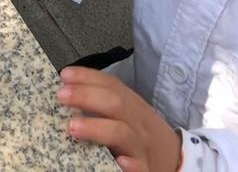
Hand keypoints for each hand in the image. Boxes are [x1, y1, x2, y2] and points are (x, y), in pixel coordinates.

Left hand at [58, 66, 181, 171]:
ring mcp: (141, 146)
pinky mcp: (145, 168)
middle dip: (88, 97)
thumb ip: (104, 103)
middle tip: (62, 96)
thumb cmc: (140, 134)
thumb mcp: (127, 113)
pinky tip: (120, 162)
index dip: (88, 78)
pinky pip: (140, 167)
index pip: (111, 86)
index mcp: (131, 106)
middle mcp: (137, 123)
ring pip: (123, 134)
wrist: (175, 158)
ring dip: (98, 128)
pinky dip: (131, 165)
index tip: (65, 75)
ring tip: (73, 127)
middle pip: (116, 105)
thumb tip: (67, 91)